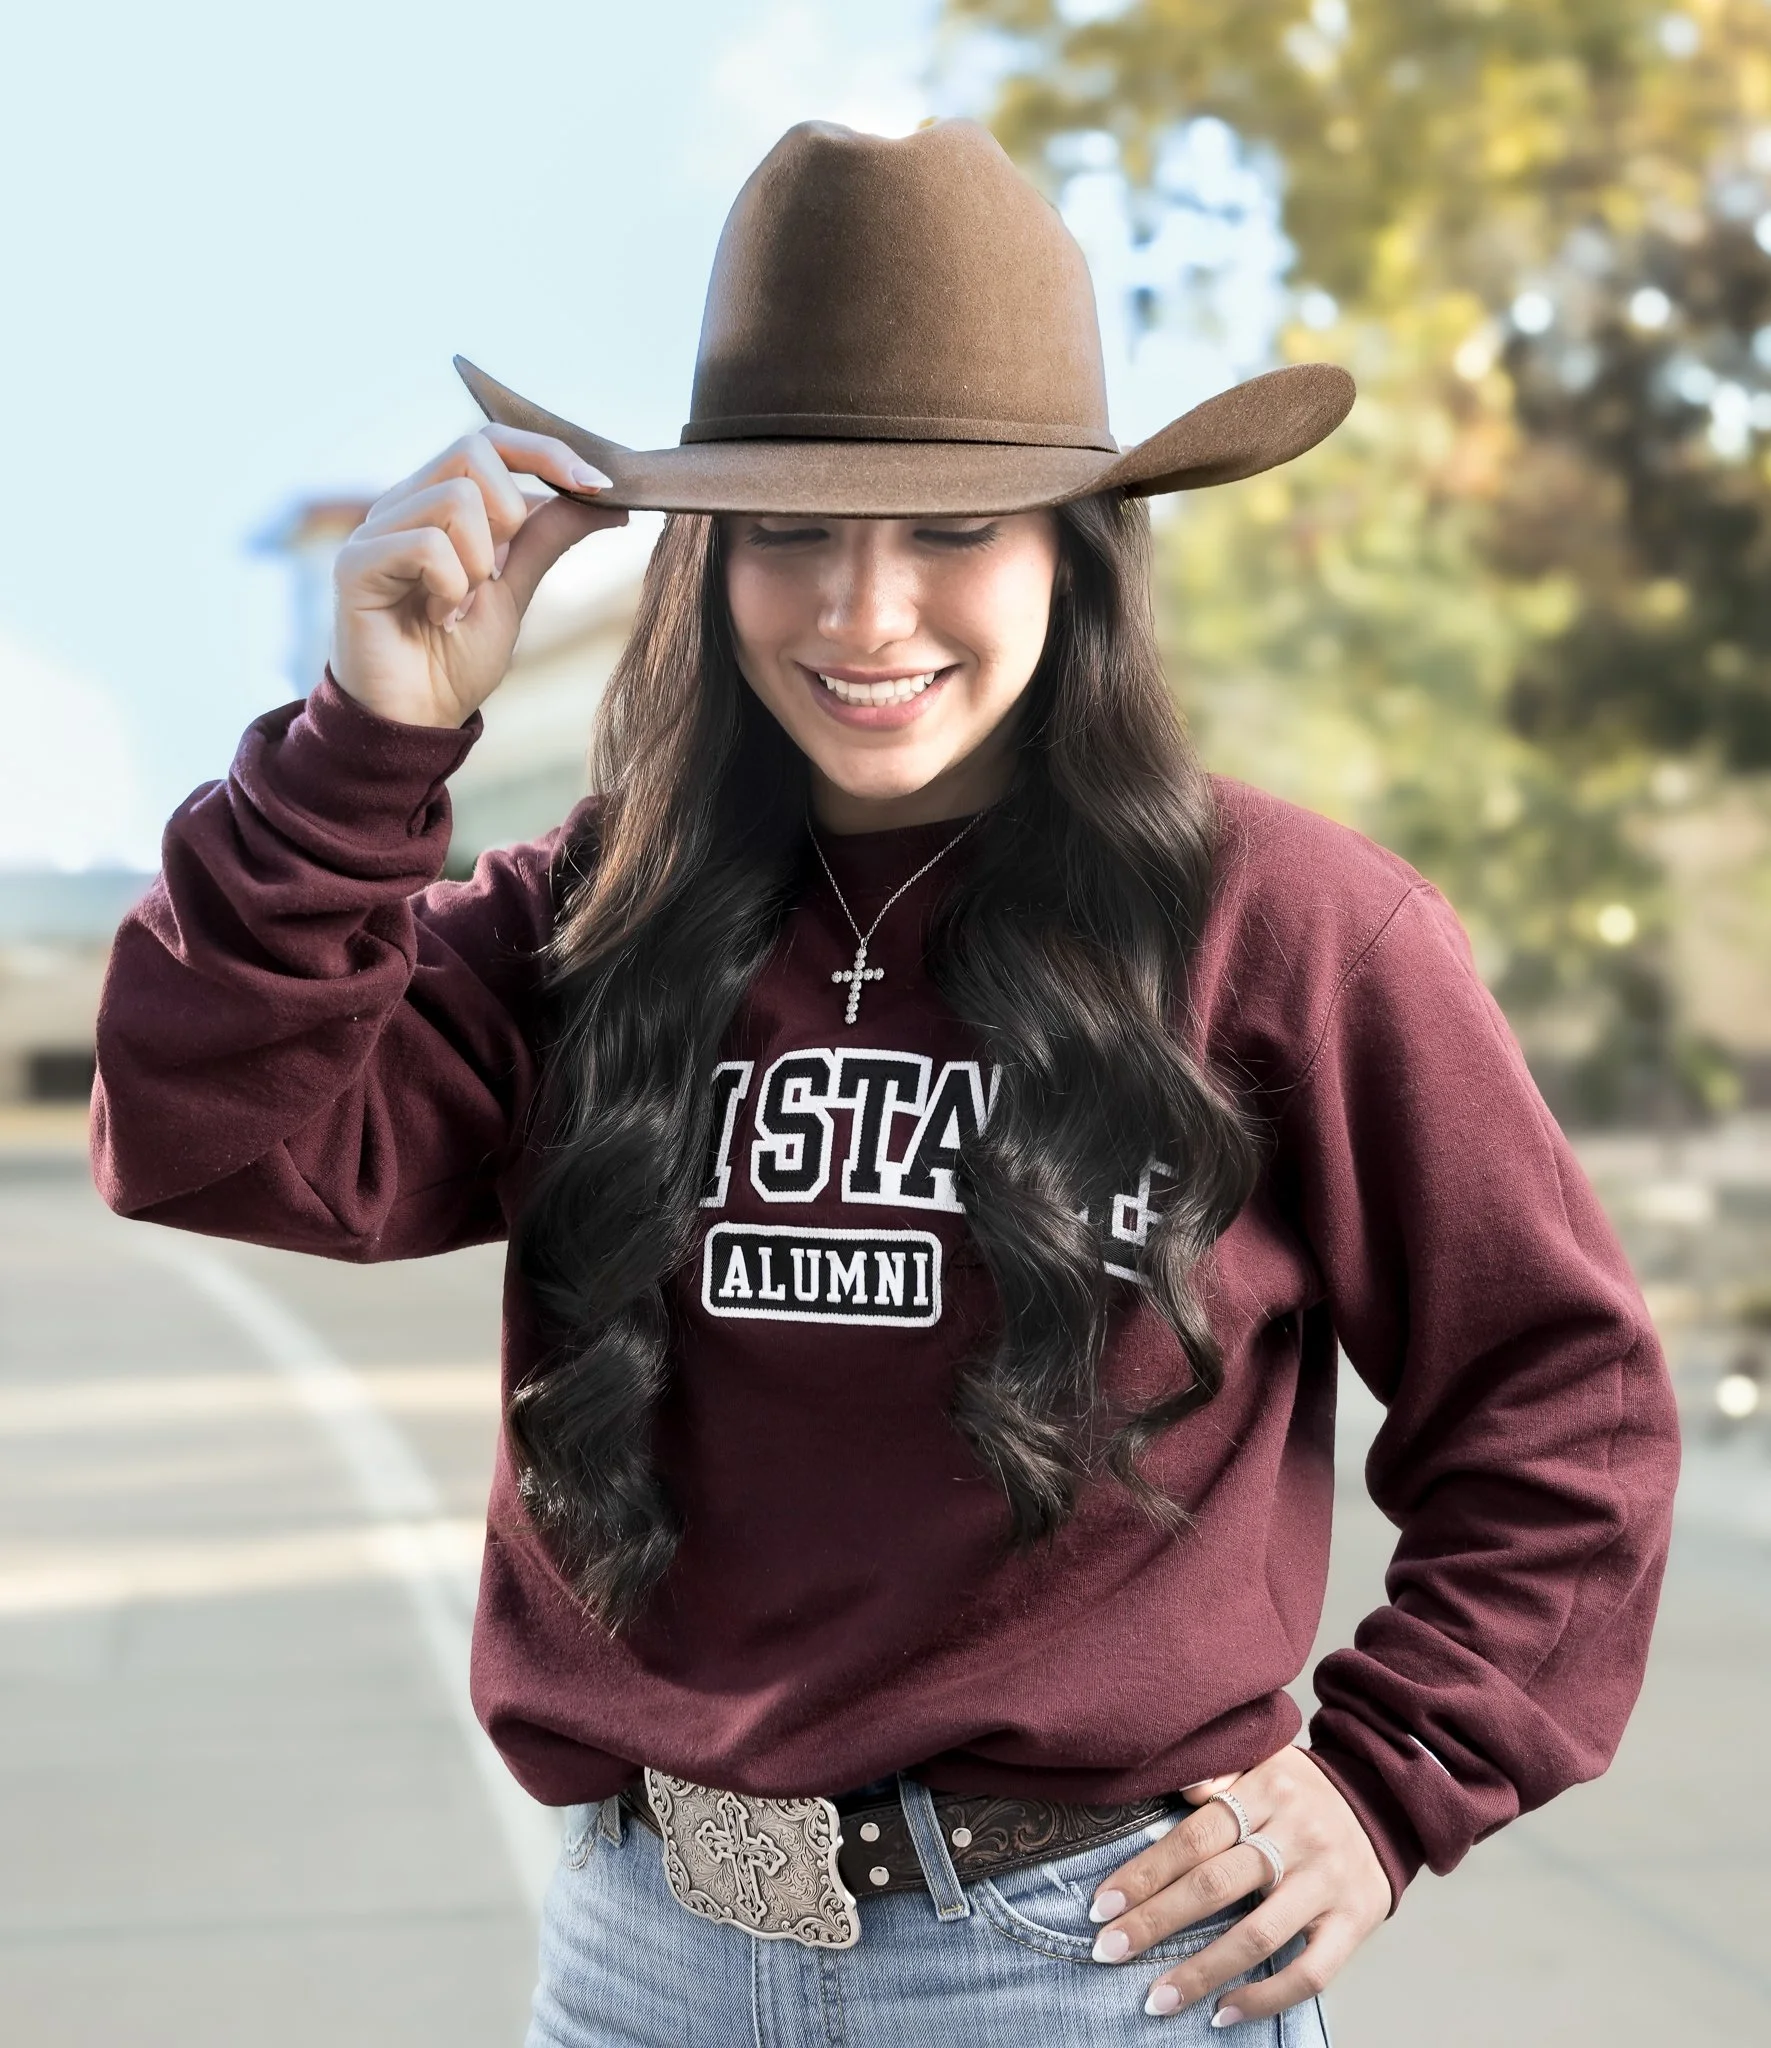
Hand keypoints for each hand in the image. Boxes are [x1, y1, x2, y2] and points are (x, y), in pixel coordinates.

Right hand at [330, 426, 627, 727]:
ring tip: (461, 607)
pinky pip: (426, 543)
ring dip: (480, 562)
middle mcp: (402, 505)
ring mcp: (375, 531)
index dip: (546, 453)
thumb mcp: (515, 592)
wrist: (414, 721)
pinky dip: (451, 587)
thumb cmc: (454, 660)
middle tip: (499, 572)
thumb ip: (547, 539)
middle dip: (511, 511)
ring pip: (456, 497)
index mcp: (436, 503)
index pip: (490, 443)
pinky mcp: (355, 563)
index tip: (600, 485)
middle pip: (472, 449)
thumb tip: (604, 498)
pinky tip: (440, 619)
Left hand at [1085, 1747, 1390, 2023]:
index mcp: (1268, 1789)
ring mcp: (1327, 1881)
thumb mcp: (1264, 1762)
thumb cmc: (1301, 1791)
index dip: (1145, 1872)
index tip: (1101, 1905)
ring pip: (1257, 1934)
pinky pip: (1309, 1972)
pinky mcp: (1355, 1921)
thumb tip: (1177, 1785)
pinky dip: (1264, 1998)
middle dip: (1155, 1922)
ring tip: (1155, 1999)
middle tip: (1107, 1950)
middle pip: (1215, 1884)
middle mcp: (1298, 1833)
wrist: (1384, 1803)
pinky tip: (1223, 2013)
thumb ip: (1221, 1773)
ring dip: (1200, 1972)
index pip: (1194, 1836)